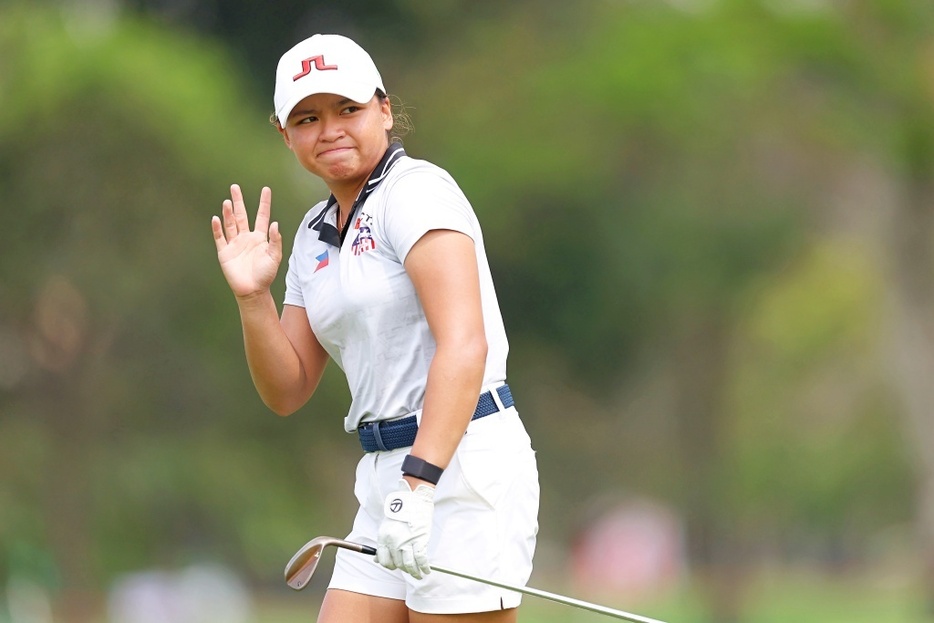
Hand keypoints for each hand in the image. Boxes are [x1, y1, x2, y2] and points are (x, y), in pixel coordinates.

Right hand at [211, 184, 281, 298]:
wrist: (253, 291)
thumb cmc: (266, 275)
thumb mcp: (274, 257)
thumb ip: (275, 240)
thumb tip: (275, 224)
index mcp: (260, 238)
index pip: (262, 216)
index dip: (264, 203)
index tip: (266, 189)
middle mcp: (246, 238)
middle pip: (242, 215)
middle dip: (238, 201)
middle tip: (235, 187)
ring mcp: (235, 244)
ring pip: (230, 224)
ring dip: (228, 213)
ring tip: (227, 201)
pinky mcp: (225, 252)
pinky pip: (220, 238)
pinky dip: (217, 228)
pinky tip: (216, 218)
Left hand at [376, 479, 434, 578]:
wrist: (413, 499)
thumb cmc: (400, 513)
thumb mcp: (386, 527)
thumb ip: (383, 544)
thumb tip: (376, 560)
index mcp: (383, 538)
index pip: (383, 560)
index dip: (390, 566)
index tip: (396, 567)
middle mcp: (394, 542)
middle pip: (398, 564)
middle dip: (405, 569)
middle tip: (410, 570)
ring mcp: (407, 542)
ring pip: (409, 565)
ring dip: (415, 572)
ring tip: (419, 575)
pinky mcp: (420, 540)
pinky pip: (421, 559)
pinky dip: (424, 567)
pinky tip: (426, 570)